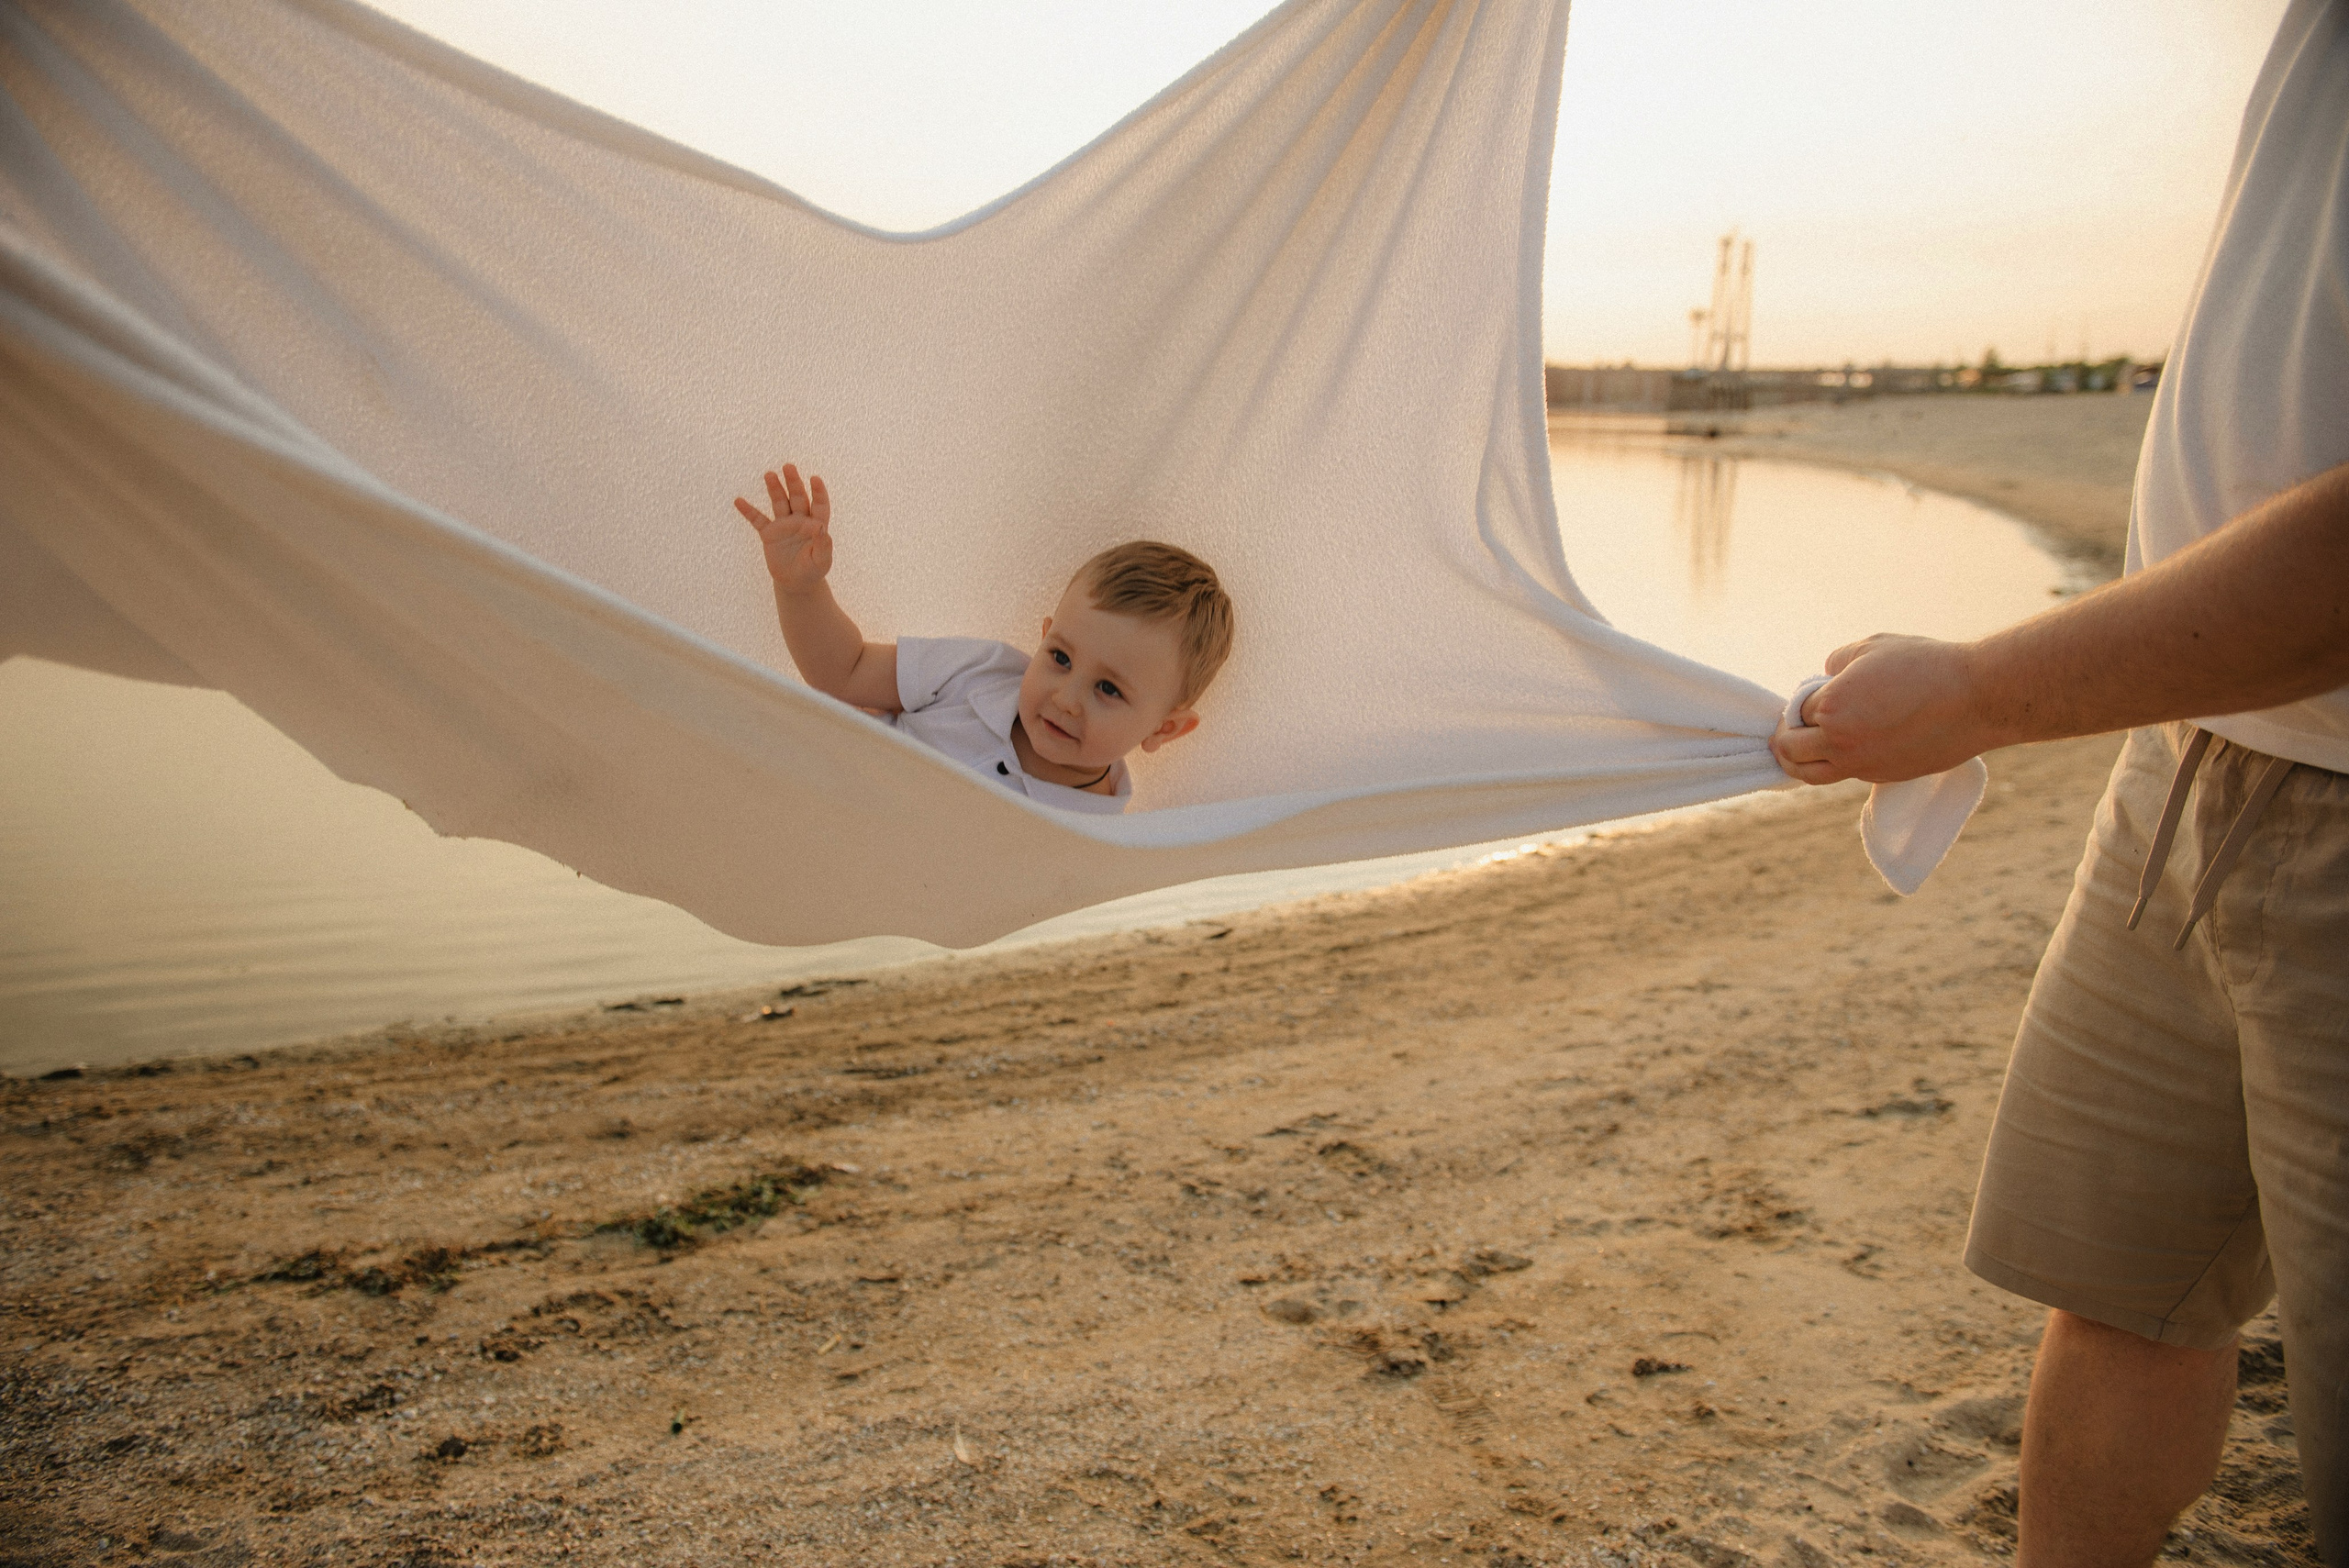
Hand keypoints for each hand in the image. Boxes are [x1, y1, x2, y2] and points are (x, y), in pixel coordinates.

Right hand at [732, 463, 831, 591]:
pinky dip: (749, 511)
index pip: (819, 504)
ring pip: (779, 502)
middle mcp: (800, 520)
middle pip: (797, 497)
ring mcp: (784, 525)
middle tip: (788, 467)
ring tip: (769, 475)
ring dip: (775, 489)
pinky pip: (758, 520)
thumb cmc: (813, 570)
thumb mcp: (821, 561)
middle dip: (793, 482)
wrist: (796, 582)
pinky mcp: (769, 534)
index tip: (815, 479)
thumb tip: (823, 529)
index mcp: (816, 525)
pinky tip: (739, 501)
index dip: (818, 492)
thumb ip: (823, 545)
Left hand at [1771, 633, 1992, 783]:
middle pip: (1790, 749)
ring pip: (1810, 774)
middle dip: (1784, 736)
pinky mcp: (1883, 777)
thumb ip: (1838, 662)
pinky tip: (1838, 752)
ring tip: (1793, 752)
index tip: (1813, 693)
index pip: (1797, 709)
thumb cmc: (1926, 666)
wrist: (1977, 698)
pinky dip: (1832, 765)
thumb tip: (1826, 676)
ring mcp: (1862, 765)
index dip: (1802, 700)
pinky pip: (1843, 775)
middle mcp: (1841, 743)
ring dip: (1796, 762)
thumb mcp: (1872, 647)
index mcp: (1832, 708)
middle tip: (1788, 726)